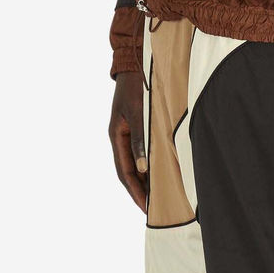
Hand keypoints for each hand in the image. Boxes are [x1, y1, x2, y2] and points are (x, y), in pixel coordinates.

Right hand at [109, 71, 147, 212]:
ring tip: (156, 194)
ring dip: (143, 178)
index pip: (125, 171)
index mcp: (117, 136)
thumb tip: (143, 168)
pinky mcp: (135, 126)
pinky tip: (157, 169)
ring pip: (134, 161)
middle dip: (138, 190)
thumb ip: (140, 139)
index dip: (134, 190)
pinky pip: (140, 150)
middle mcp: (120, 137)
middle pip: (128, 170)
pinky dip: (147, 163)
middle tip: (152, 207)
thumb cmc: (136, 87)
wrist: (135, 64)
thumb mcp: (138, 113)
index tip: (145, 206)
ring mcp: (126, 132)